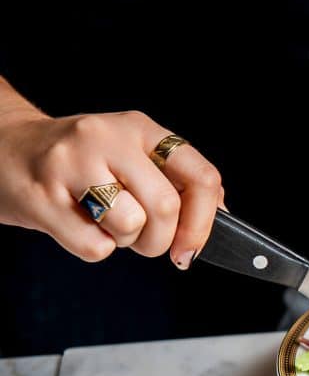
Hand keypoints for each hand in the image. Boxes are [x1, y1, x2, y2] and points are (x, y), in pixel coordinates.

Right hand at [0, 109, 222, 265]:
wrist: (4, 149)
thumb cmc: (79, 161)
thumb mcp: (131, 154)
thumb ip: (173, 180)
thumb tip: (219, 217)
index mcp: (140, 128)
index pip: (200, 175)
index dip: (206, 220)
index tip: (194, 246)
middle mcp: (107, 138)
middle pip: (166, 206)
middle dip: (162, 239)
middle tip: (146, 240)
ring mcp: (71, 165)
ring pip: (132, 226)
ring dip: (126, 241)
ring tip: (104, 222)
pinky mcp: (41, 197)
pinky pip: (95, 247)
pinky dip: (94, 248)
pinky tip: (76, 224)